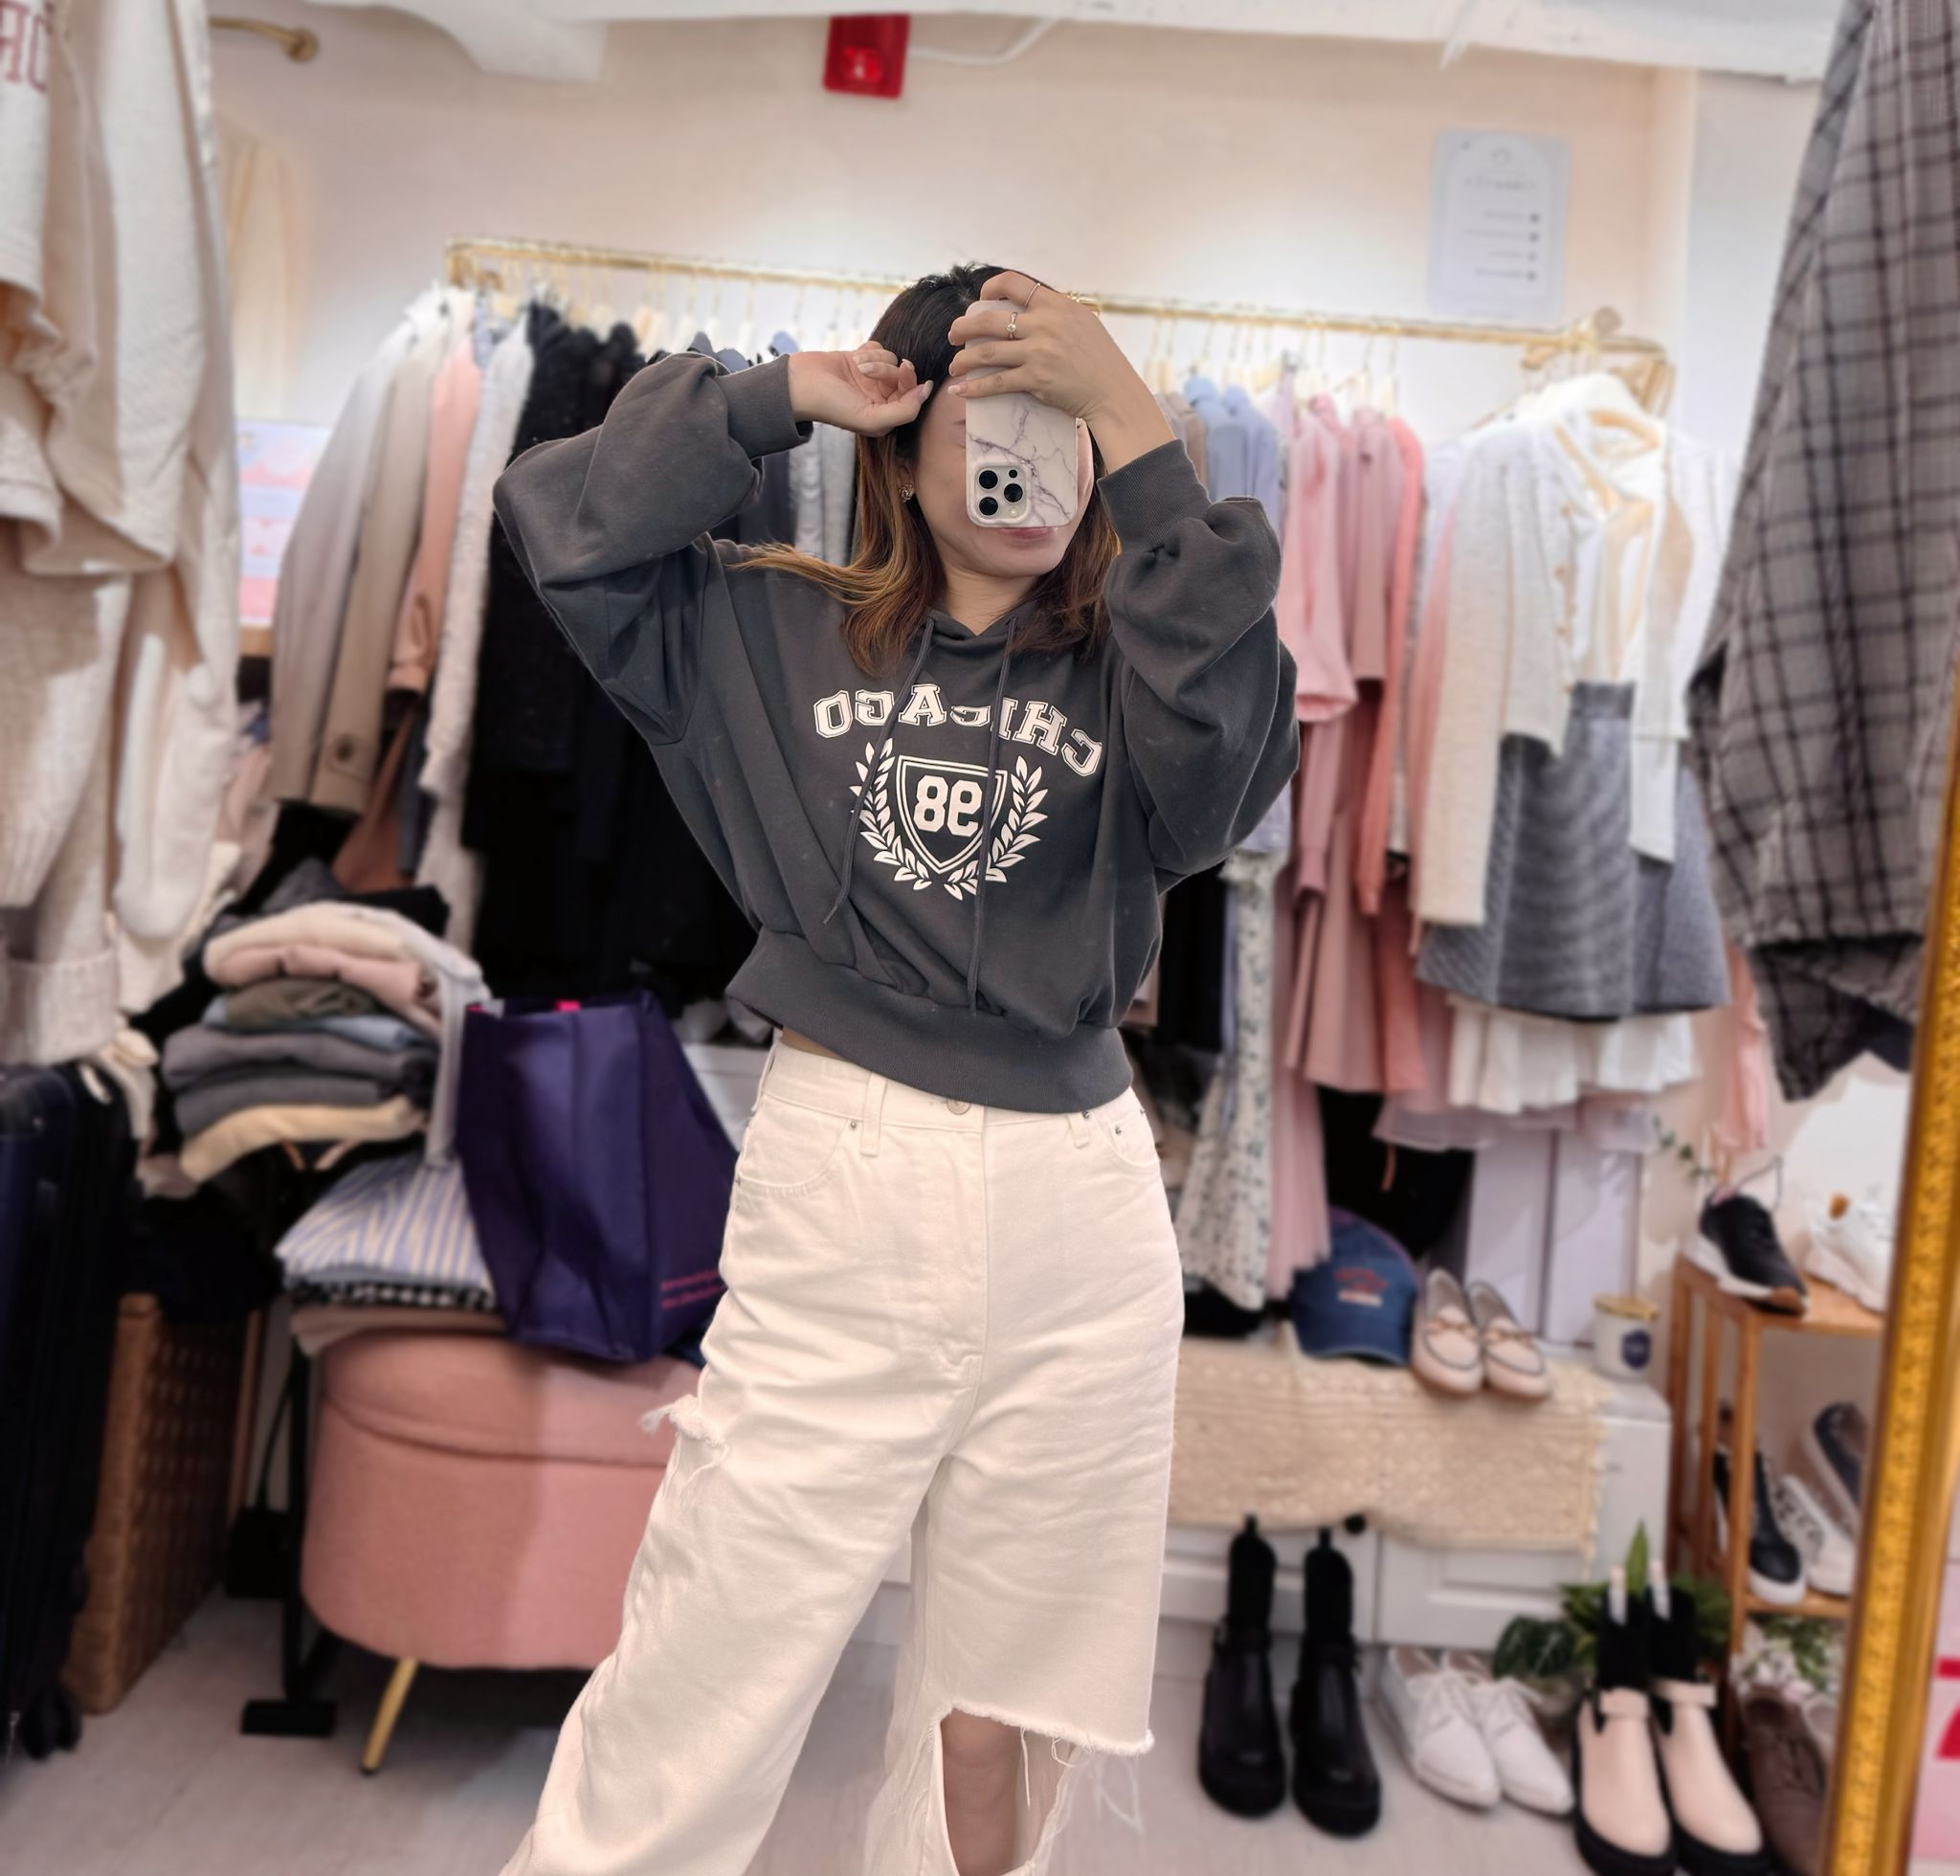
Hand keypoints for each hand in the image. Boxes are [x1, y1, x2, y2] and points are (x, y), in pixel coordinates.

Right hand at [786, 345, 932, 433]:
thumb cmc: (832, 405)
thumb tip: (927, 391)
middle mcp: (881, 397)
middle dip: (888, 369)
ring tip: (855, 366)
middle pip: (903, 375)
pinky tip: (854, 356)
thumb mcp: (871, 417)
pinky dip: (868, 349)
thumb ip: (904, 410)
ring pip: (891, 358)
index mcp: (885, 416)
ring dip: (874, 359)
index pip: (912, 396)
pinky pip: (879, 347)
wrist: (800, 384)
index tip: (906, 370)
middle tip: (867, 369)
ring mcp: (871, 378)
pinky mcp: (861, 359)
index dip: (911, 382)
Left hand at [945, 272, 1171, 472]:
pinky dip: (974, 387)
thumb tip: (1030, 309)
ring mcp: (1038, 352)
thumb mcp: (1083, 322)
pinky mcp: (1036, 379)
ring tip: (954, 366)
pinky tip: (960, 391)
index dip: (991, 288)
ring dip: (963, 360)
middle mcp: (1044, 324)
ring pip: (987, 352)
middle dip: (964, 327)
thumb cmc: (1101, 359)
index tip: (980, 300)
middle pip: (990, 319)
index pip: (1014, 282)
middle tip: (954, 335)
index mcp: (1056, 305)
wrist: (1114, 392)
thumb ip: (1056, 312)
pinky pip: (996, 382)